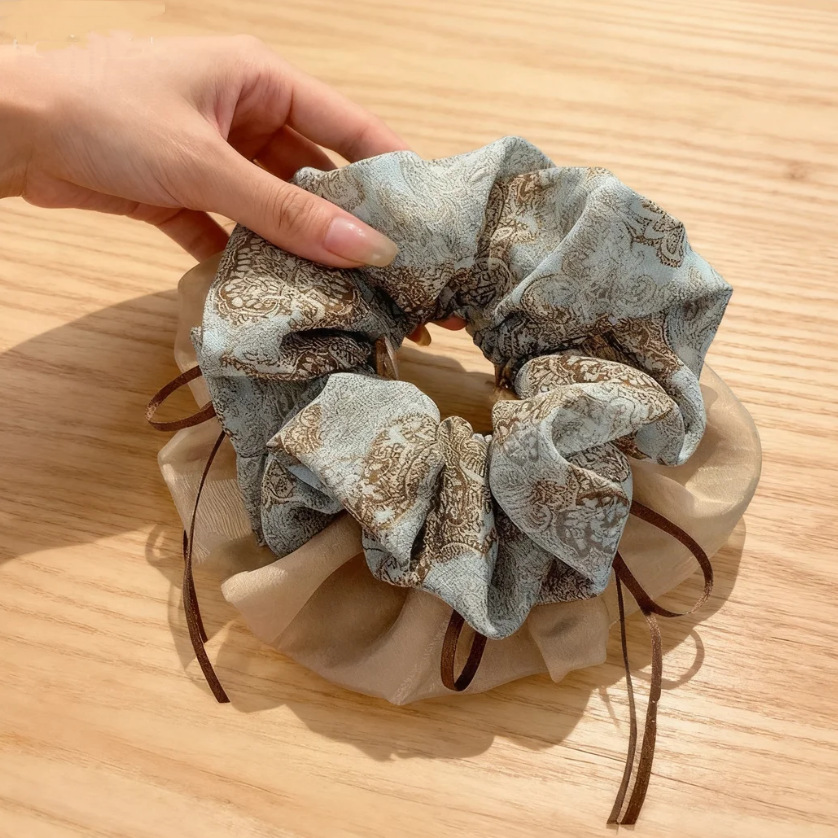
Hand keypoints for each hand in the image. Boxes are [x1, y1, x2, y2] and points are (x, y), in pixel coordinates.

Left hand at [0, 34, 405, 265]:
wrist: (7, 131)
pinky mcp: (182, 191)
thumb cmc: (103, 114)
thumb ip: (286, 211)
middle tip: (385, 269)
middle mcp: (242, 113)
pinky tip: (264, 292)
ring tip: (336, 290)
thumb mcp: (206, 163)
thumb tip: (363, 249)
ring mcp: (212, 154)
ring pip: (271, 206)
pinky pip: (228, 227)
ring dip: (293, 246)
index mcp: (259, 79)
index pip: (346, 125)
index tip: (426, 213)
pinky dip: (240, 258)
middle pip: (312, 173)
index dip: (390, 168)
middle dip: (344, 221)